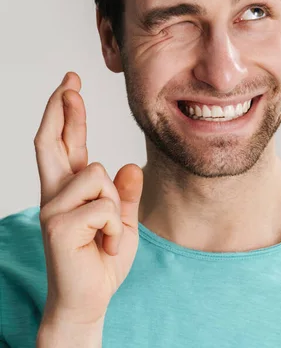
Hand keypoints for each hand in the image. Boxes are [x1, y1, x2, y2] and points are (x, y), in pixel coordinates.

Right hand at [34, 72, 142, 325]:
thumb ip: (124, 194)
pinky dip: (113, 228)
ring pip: (97, 175)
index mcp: (70, 191)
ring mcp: (53, 209)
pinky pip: (104, 206)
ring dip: (114, 205)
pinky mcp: (58, 226)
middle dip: (63, 108)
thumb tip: (128, 165)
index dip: (67, 114)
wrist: (90, 299)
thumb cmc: (102, 260)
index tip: (71, 85)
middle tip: (70, 80)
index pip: (66, 144)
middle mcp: (55, 195)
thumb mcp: (121, 222)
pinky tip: (102, 245)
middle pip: (54, 141)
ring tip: (105, 234)